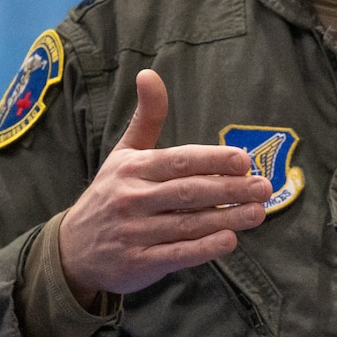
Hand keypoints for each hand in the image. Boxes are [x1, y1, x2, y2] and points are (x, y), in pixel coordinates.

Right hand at [60, 70, 270, 303]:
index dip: (212, 160)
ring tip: (258, 212)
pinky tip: (230, 241)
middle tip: (264, 187)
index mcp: (132, 169)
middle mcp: (131, 199)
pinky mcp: (138, 262)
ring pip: (187, 224)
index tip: (244, 159)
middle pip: (188, 192)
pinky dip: (204, 249)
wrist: (72, 250)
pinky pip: (176, 254)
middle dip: (229, 189)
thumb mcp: (123, 154)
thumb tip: (149, 74)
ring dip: (227, 218)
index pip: (178, 161)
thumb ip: (145, 118)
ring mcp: (134, 232)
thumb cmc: (110, 194)